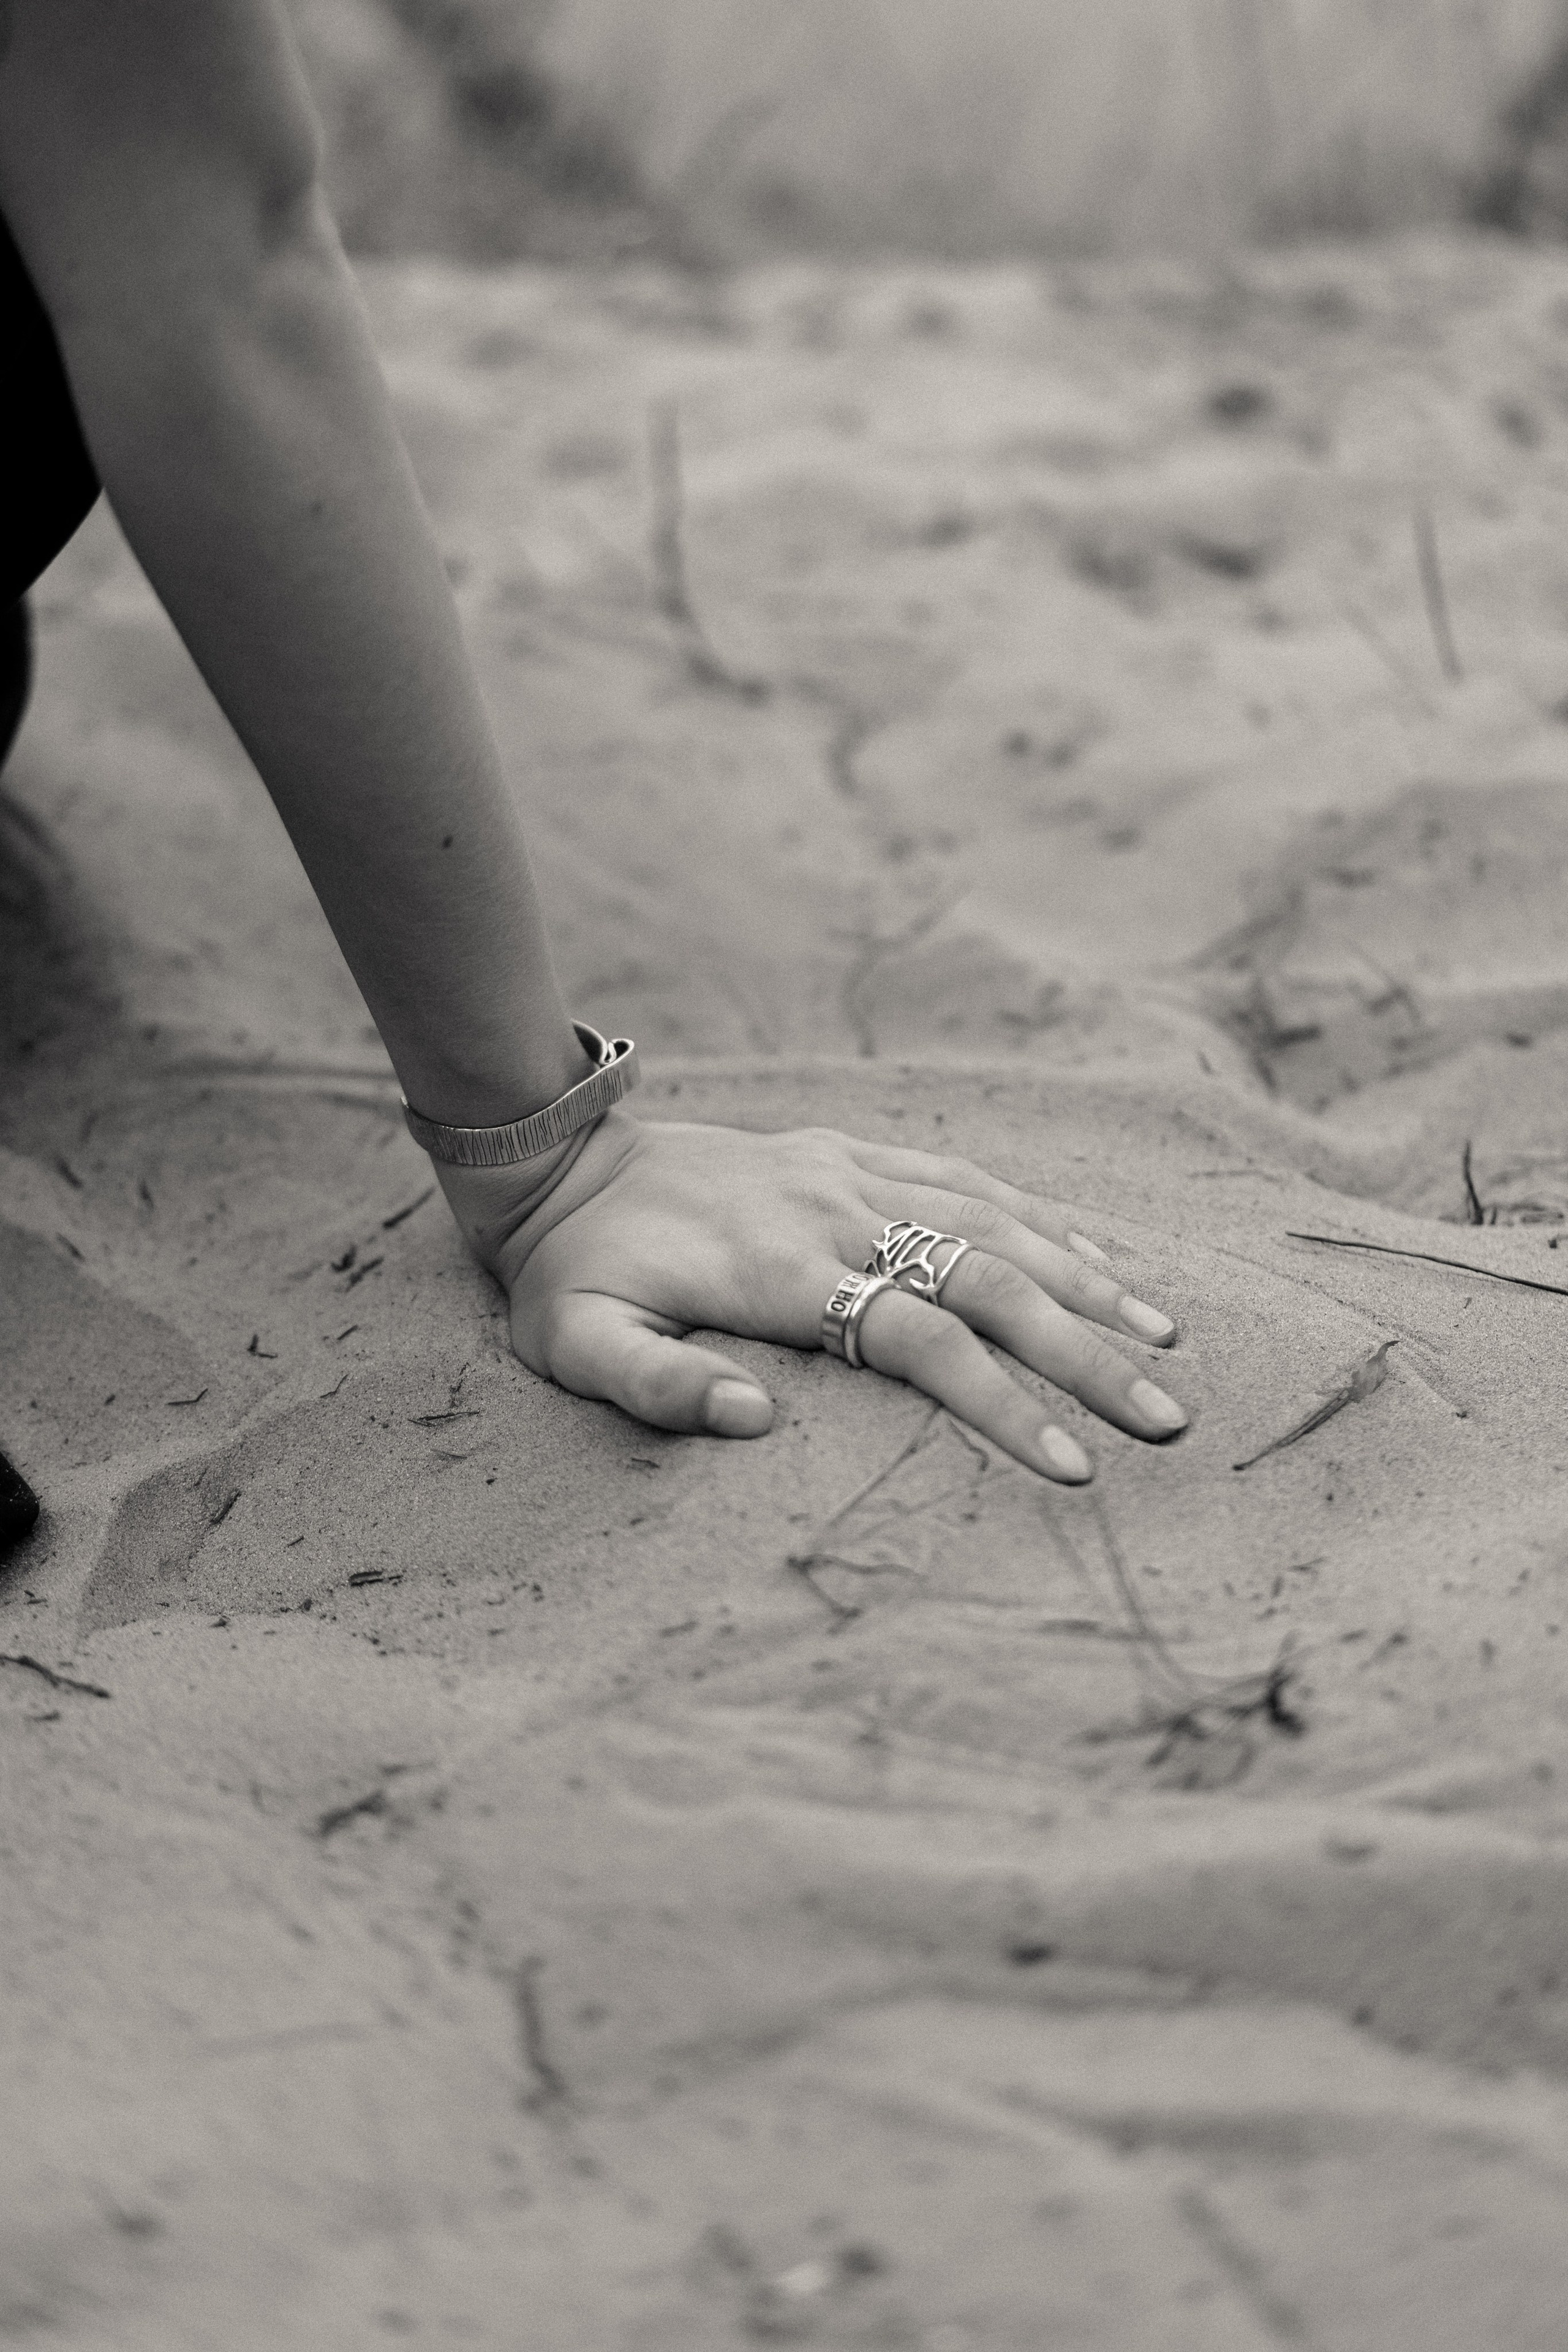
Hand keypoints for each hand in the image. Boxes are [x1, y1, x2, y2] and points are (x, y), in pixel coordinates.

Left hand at [435, 1112, 1186, 1482]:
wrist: (560, 1161)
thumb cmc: (572, 1274)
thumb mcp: (577, 1343)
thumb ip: (657, 1387)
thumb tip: (754, 1422)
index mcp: (782, 1270)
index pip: (922, 1341)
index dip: (1001, 1404)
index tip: (1071, 1467)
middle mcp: (837, 1212)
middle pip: (991, 1281)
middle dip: (1087, 1354)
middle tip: (1168, 1419)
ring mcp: (853, 1173)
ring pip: (998, 1222)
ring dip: (1089, 1281)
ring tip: (1167, 1340)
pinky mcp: (854, 1153)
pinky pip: (968, 1180)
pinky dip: (1043, 1217)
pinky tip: (1100, 1257)